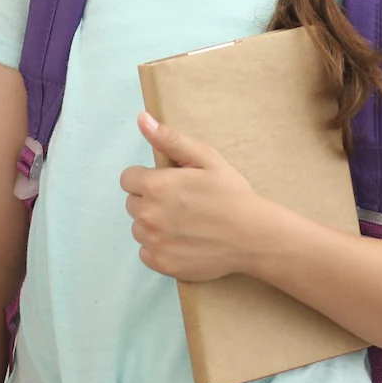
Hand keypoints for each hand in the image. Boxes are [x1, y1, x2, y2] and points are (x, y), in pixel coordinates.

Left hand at [119, 112, 273, 282]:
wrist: (254, 236)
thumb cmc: (231, 193)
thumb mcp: (205, 158)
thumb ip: (169, 139)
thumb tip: (141, 119)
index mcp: (155, 185)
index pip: (128, 179)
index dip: (148, 179)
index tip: (170, 184)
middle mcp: (148, 215)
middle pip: (132, 204)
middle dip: (150, 201)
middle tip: (181, 204)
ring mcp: (154, 242)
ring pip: (139, 228)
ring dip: (153, 225)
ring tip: (184, 224)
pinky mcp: (161, 263)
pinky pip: (147, 252)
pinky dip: (160, 248)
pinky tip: (183, 241)